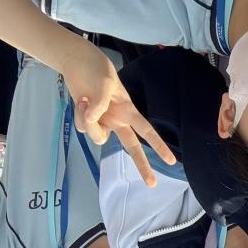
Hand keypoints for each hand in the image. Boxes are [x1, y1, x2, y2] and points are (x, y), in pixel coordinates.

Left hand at [59, 38, 175, 186]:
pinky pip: (82, 127)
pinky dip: (78, 115)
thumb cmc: (97, 70)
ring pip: (97, 136)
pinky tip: (80, 101)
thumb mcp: (104, 82)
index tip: (171, 161)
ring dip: (88, 122)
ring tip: (85, 100)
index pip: (147, 132)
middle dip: (142, 165)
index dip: (159, 146)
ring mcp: (103, 122)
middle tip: (153, 184)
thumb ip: (100, 104)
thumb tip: (92, 120)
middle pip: (132, 147)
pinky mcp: (88, 120)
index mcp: (128, 112)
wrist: (76, 63)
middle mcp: (117, 121)